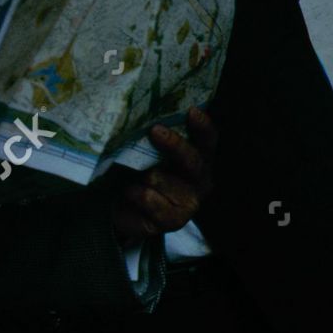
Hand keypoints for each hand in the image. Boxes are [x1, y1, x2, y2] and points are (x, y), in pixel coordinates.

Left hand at [111, 107, 216, 245]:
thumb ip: (153, 135)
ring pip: (165, 181)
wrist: (124, 206)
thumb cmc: (141, 168)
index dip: (203, 126)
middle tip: (155, 130)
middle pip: (193, 161)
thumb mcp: (147, 148)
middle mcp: (199, 180)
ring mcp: (189, 203)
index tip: (192, 111)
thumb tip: (144, 114)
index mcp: (198, 157)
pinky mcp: (173, 221)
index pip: (207, 140)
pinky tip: (130, 191)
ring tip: (135, 173)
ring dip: (147, 175)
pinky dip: (137, 193)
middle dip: (174, 145)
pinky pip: (152, 200)